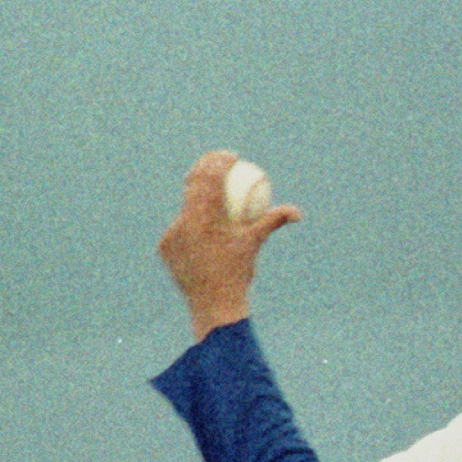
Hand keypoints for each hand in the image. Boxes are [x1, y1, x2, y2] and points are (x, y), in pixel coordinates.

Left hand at [158, 151, 302, 341]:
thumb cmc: (239, 273)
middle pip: (192, 183)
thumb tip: (297, 212)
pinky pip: (180, 227)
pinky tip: (202, 227)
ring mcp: (172, 233)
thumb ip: (273, 221)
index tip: (231, 156)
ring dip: (197, 196)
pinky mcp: (165, 246)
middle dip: (205, 166)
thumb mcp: (255, 243)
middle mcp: (185, 221)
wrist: (213, 304)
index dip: (220, 161)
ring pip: (185, 205)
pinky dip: (193, 224)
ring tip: (210, 192)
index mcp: (207, 217)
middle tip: (218, 163)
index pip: (210, 178)